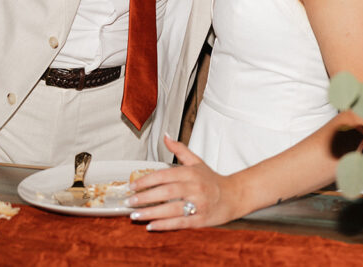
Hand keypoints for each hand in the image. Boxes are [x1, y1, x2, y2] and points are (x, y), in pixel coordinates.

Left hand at [126, 134, 240, 230]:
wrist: (234, 196)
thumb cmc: (212, 180)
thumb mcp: (197, 162)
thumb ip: (179, 150)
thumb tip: (165, 136)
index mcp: (191, 173)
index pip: (164, 175)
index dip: (146, 181)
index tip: (132, 186)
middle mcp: (194, 188)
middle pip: (166, 192)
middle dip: (145, 198)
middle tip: (129, 202)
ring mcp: (198, 204)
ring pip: (171, 209)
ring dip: (151, 213)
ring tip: (134, 216)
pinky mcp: (200, 219)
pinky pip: (180, 223)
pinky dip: (164, 225)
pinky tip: (150, 226)